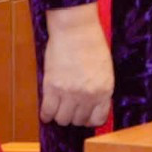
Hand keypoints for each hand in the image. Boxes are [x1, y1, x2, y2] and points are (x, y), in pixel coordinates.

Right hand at [41, 4, 113, 128]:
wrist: (76, 30)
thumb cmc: (93, 45)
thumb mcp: (105, 69)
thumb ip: (100, 88)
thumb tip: (93, 105)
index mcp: (105, 90)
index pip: (98, 118)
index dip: (90, 119)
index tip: (85, 116)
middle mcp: (88, 95)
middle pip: (78, 120)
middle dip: (74, 117)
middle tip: (69, 109)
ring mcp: (70, 93)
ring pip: (62, 119)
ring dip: (60, 116)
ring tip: (59, 108)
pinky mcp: (52, 88)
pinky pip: (47, 112)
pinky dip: (46, 115)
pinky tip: (47, 112)